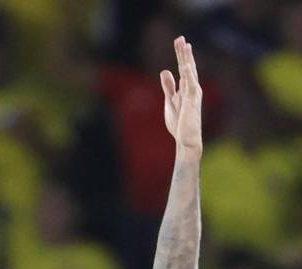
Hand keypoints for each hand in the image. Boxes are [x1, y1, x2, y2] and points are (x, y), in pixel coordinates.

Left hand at [160, 36, 202, 158]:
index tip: (179, 42)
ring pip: (189, 73)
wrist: (186, 139)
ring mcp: (193, 94)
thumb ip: (169, 86)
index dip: (181, 55)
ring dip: (186, 59)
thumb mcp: (170, 101)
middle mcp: (192, 89)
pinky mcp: (192, 102)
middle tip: (180, 38)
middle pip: (187, 67)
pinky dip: (188, 74)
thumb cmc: (180, 123)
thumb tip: (165, 70)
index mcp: (186, 89)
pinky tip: (184, 64)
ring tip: (184, 45)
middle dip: (183, 53)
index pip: (184, 69)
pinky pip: (190, 85)